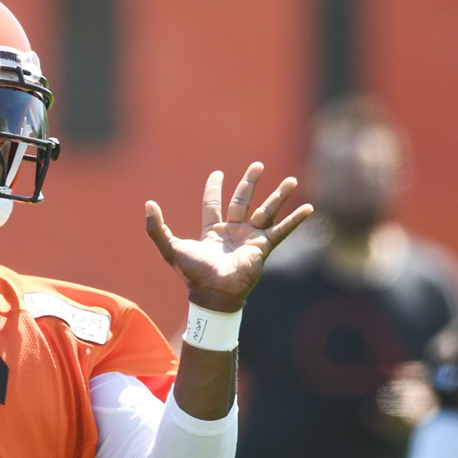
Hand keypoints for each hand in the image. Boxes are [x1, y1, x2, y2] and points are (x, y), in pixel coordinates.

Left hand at [145, 162, 313, 311]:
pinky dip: (296, 220)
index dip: (214, 189)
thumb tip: (148, 204)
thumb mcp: (170, 247)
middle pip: (242, 201)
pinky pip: (282, 231)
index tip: (217, 174)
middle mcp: (233, 232)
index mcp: (212, 231)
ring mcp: (250, 239)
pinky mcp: (263, 248)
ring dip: (279, 196)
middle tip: (258, 165)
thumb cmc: (192, 273)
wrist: (213, 292)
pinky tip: (309, 208)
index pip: (213, 204)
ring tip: (291, 180)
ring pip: (267, 212)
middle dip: (249, 183)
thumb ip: (155, 228)